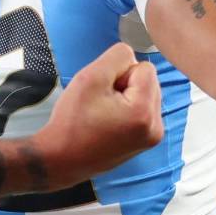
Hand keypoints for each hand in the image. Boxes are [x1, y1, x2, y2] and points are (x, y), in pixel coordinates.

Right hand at [34, 43, 163, 185]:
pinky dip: (128, 109)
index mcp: (144, 112)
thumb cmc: (72, 122)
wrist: (60, 159)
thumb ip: (117, 56)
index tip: (103, 93)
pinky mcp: (147, 140)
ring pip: (146, 93)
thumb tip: (133, 55)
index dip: (120, 73)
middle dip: (126, 85)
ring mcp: (153, 136)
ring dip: (127, 96)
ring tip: (104, 113)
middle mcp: (155, 127)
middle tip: (101, 104)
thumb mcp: (91, 77)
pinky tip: (109, 121)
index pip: (145, 67)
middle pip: (149, 81)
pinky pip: (143, 108)